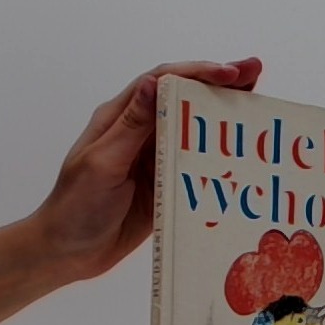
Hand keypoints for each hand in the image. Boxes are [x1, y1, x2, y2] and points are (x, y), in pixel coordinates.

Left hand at [29, 58, 261, 282]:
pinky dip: (220, 154)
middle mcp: (140, 132)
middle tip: (256, 72)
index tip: (231, 73)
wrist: (65, 253)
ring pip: (195, 127)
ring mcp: (154, 157)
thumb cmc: (75, 206)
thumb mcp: (101, 164)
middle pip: (185, 97)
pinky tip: (243, 154)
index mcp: (120, 118)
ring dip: (225, 115)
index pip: (164, 82)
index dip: (199, 72)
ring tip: (259, 105)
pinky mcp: (165, 183)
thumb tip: (156, 84)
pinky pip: (196, 162)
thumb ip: (131, 126)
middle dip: (221, 83)